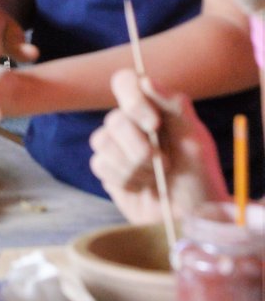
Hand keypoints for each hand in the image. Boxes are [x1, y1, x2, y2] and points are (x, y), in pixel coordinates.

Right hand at [88, 69, 226, 224]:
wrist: (192, 220)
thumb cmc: (200, 179)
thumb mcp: (196, 140)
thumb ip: (175, 107)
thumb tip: (146, 80)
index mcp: (153, 110)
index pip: (125, 82)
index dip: (132, 98)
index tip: (153, 124)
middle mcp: (132, 124)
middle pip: (114, 119)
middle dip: (139, 146)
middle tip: (164, 164)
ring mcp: (116, 147)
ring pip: (102, 142)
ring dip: (134, 164)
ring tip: (155, 178)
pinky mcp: (108, 171)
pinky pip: (100, 164)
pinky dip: (125, 178)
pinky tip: (142, 187)